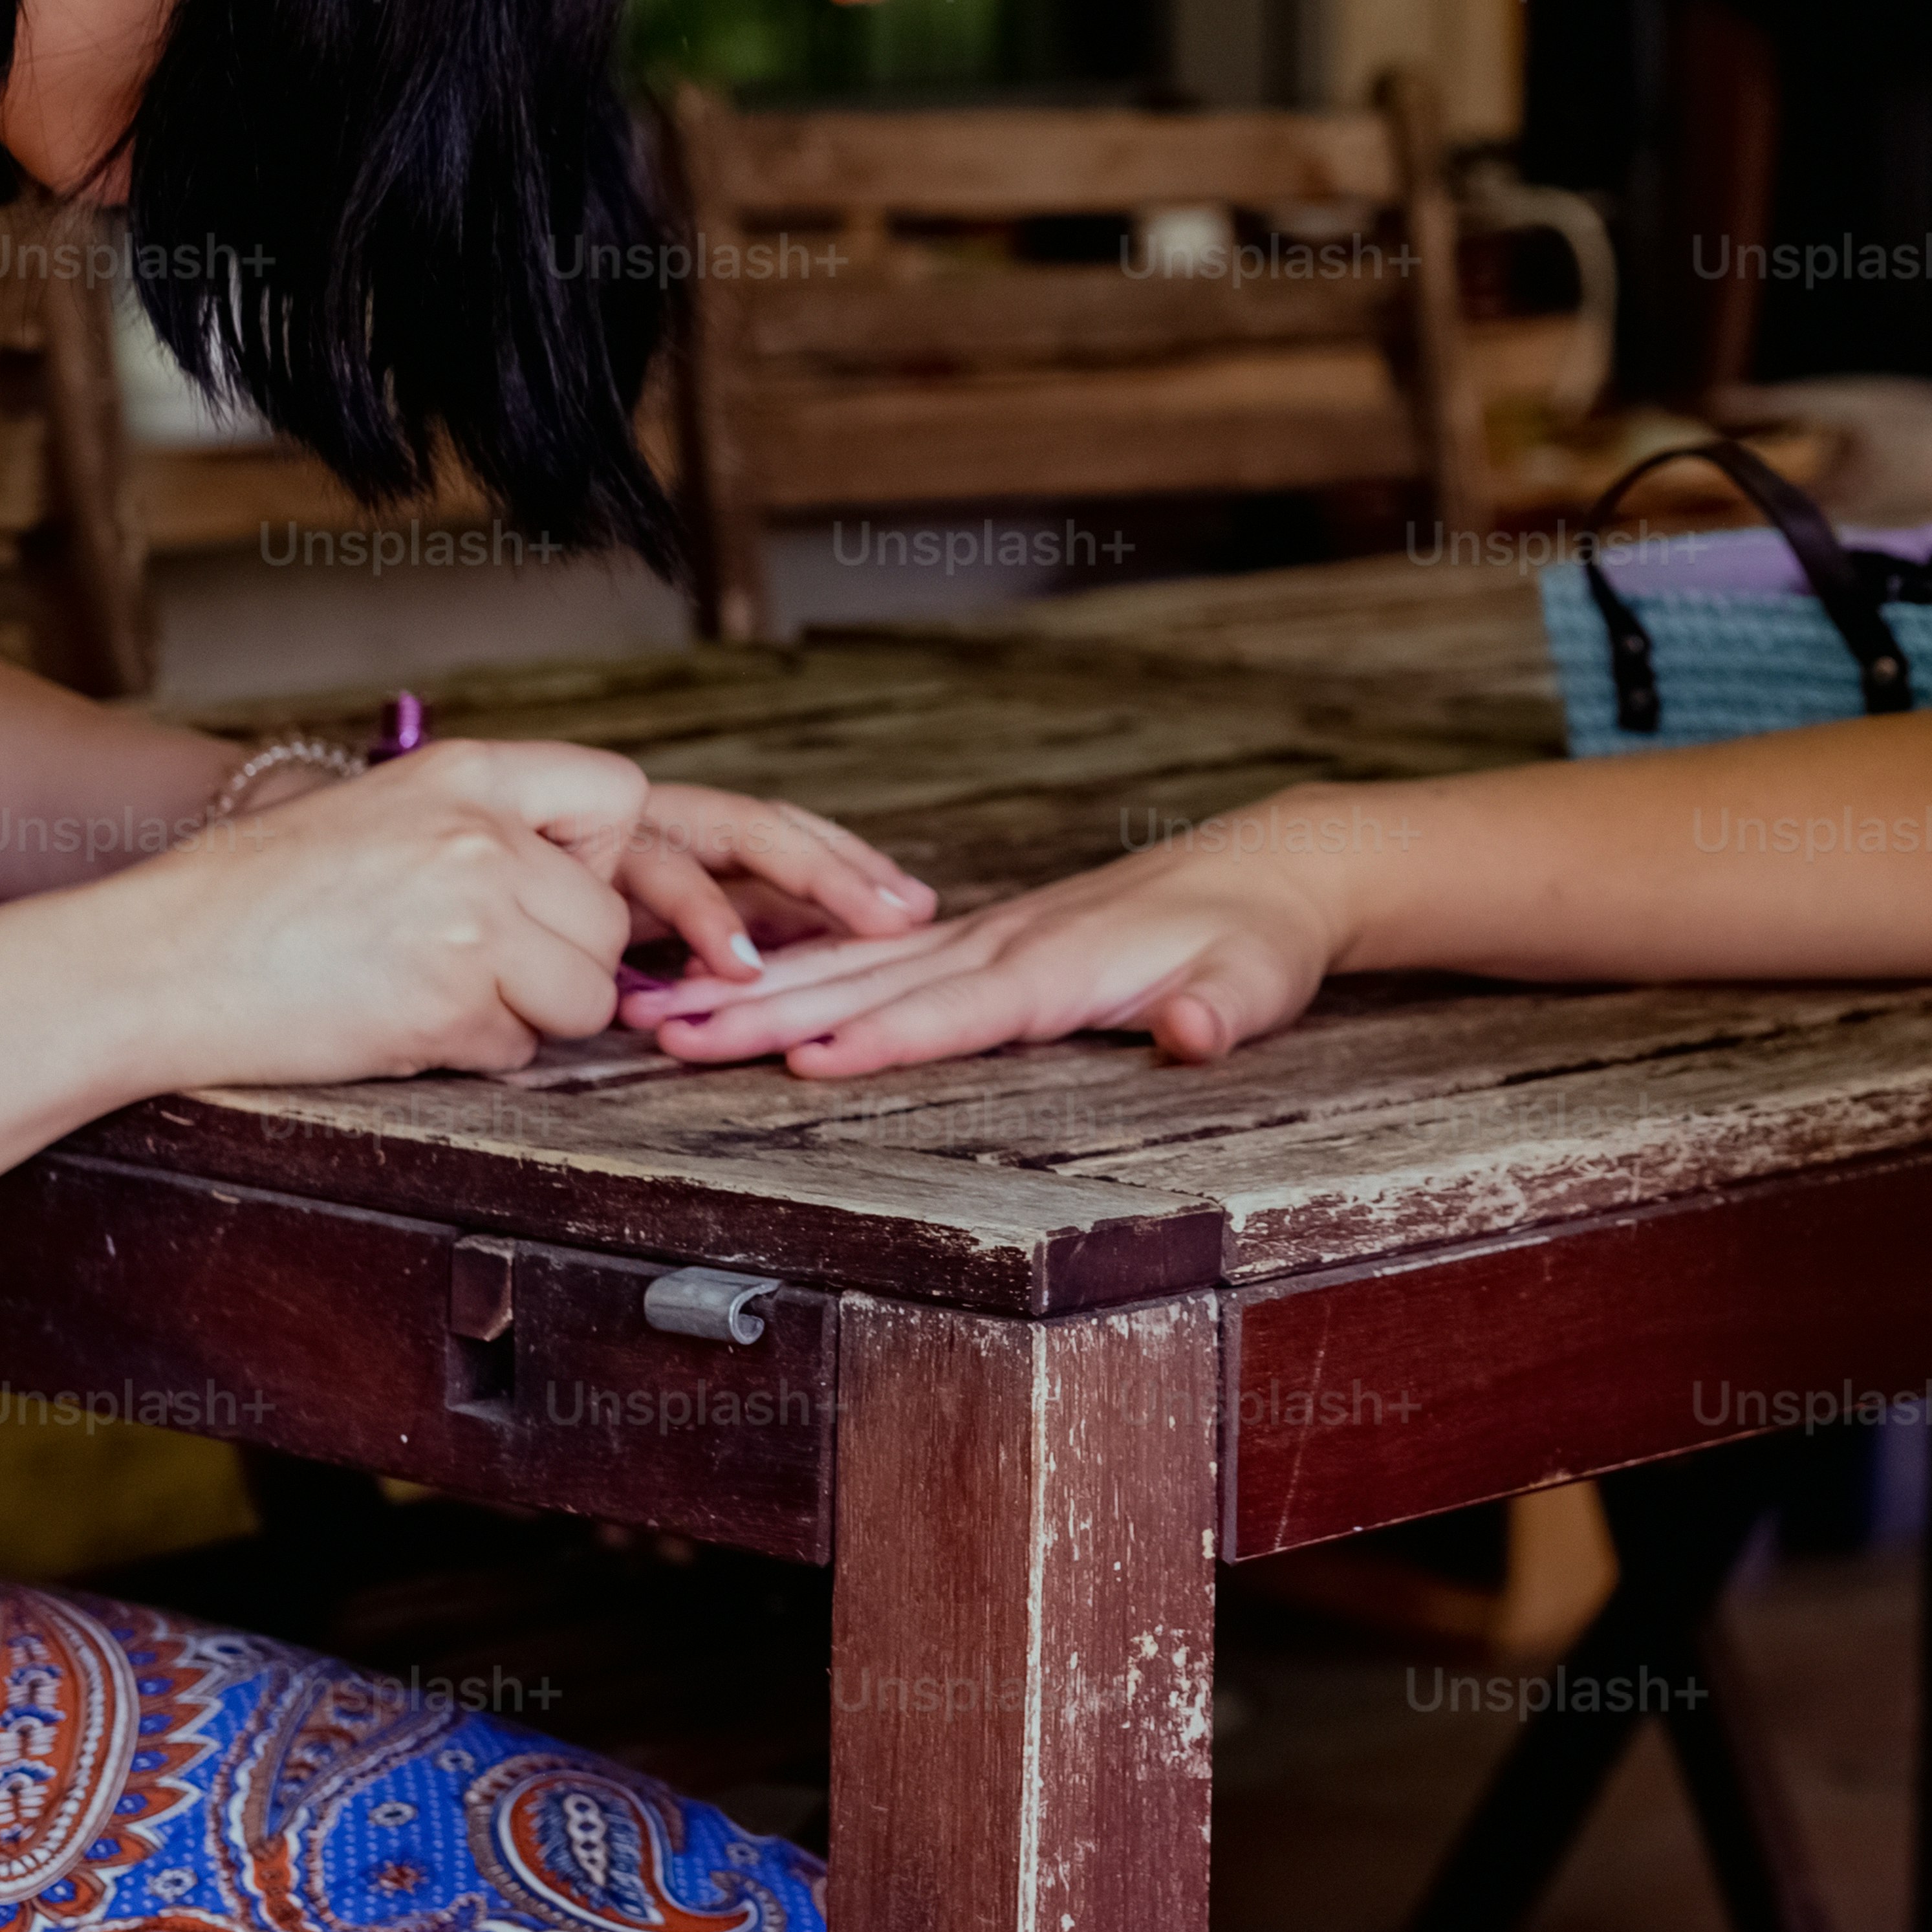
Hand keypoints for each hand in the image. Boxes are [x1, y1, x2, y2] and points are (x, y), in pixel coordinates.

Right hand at [90, 739, 659, 1088]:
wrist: (153, 962)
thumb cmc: (248, 894)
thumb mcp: (375, 810)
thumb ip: (479, 825)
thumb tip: (574, 873)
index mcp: (465, 773)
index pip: (616, 794)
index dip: (597, 855)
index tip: (550, 887)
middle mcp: (483, 840)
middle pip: (608, 919)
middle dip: (561, 957)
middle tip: (478, 964)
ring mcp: (473, 926)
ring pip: (587, 996)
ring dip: (528, 1013)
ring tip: (441, 995)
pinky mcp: (449, 1009)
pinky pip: (522, 1051)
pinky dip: (475, 1053)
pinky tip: (401, 1025)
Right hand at [625, 803, 1352, 1079]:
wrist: (1268, 871)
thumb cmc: (1260, 939)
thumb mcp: (1259, 982)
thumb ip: (1222, 1012)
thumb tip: (1196, 1034)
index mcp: (1063, 965)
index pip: (958, 1010)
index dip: (884, 1037)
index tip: (802, 1060)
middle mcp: (1005, 942)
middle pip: (869, 984)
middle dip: (767, 1010)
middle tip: (667, 1032)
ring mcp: (985, 935)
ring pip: (851, 966)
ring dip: (758, 989)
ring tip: (663, 1013)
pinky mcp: (980, 938)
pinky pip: (870, 956)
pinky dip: (798, 971)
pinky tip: (736, 987)